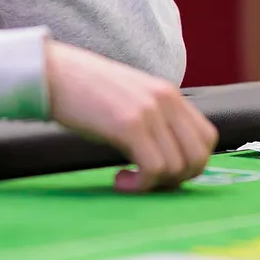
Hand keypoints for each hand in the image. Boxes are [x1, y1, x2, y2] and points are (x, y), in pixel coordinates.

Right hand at [44, 40, 217, 191]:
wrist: (51, 73)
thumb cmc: (82, 91)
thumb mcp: (129, 98)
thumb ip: (152, 117)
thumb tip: (165, 153)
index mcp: (169, 93)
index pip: (207, 137)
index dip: (191, 163)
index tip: (163, 173)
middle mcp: (166, 99)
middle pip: (198, 156)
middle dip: (178, 179)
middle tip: (148, 181)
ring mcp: (150, 111)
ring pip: (178, 166)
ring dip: (154, 184)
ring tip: (126, 178)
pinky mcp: (130, 124)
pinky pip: (154, 169)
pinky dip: (140, 185)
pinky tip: (119, 179)